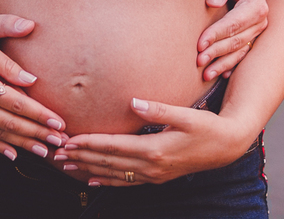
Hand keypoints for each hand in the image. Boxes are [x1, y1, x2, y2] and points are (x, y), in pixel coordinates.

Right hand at [0, 17, 67, 160]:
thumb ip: (9, 65)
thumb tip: (33, 82)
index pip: (16, 103)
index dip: (40, 115)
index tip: (59, 123)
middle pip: (10, 122)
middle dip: (37, 133)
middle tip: (59, 142)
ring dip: (23, 144)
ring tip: (44, 151)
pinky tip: (15, 153)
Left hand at [54, 98, 250, 185]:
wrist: (227, 147)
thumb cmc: (207, 127)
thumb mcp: (186, 114)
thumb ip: (158, 108)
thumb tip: (132, 101)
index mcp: (155, 149)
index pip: (113, 147)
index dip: (89, 143)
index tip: (68, 140)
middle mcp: (151, 166)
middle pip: (108, 162)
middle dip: (80, 158)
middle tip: (56, 154)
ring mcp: (154, 175)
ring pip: (114, 174)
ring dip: (88, 170)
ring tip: (66, 167)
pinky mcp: (157, 177)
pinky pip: (126, 182)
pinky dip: (106, 181)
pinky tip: (92, 181)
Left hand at [197, 0, 267, 79]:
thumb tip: (212, 2)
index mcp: (256, 5)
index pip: (234, 24)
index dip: (216, 35)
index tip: (198, 43)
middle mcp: (260, 20)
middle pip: (236, 41)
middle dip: (216, 52)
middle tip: (197, 61)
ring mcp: (256, 30)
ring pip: (238, 51)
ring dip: (221, 63)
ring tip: (204, 74)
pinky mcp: (249, 34)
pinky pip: (241, 54)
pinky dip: (229, 65)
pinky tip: (218, 75)